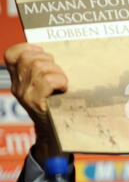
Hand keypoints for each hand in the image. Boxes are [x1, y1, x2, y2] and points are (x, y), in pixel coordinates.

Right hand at [4, 43, 68, 165]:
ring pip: (38, 67)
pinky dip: (60, 81)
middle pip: (29, 58)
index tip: (42, 51)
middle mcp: (17, 86)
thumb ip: (43, 71)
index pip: (12, 55)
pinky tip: (63, 89)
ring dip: (57, 72)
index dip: (26, 47)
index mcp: (18, 79)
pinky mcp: (35, 101)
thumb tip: (54, 55)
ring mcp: (25, 94)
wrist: (55, 133)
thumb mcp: (45, 86)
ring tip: (62, 83)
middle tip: (58, 73)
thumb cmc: (56, 106)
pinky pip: (47, 80)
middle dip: (48, 60)